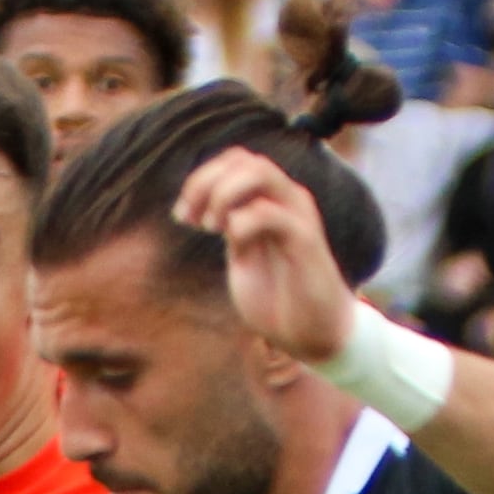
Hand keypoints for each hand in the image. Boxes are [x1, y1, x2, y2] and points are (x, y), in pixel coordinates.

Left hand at [171, 142, 357, 369]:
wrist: (311, 333)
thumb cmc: (277, 297)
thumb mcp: (243, 255)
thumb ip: (229, 226)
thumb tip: (199, 207)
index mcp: (271, 200)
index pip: (236, 160)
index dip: (202, 178)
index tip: (182, 216)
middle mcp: (287, 199)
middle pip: (245, 160)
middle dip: (206, 182)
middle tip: (192, 220)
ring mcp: (298, 216)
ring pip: (261, 173)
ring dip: (224, 195)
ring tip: (211, 227)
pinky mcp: (306, 240)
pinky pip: (270, 213)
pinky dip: (241, 223)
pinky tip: (233, 243)